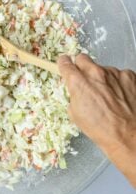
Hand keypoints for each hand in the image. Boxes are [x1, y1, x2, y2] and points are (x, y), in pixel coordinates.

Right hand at [58, 54, 135, 186]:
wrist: (127, 135)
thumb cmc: (100, 128)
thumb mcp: (74, 113)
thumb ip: (73, 94)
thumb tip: (76, 89)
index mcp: (78, 82)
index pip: (65, 63)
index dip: (64, 64)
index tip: (65, 64)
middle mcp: (95, 73)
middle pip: (83, 58)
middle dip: (81, 66)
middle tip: (85, 78)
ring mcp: (114, 73)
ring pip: (102, 68)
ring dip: (102, 77)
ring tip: (107, 95)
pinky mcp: (129, 76)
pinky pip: (119, 75)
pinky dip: (117, 83)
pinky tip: (119, 96)